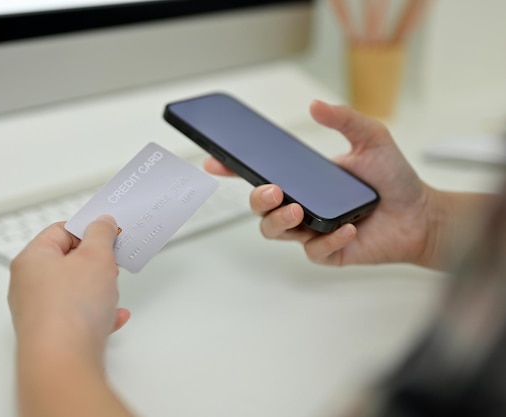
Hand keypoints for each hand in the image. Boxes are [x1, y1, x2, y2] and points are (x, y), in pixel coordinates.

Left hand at [8, 216, 129, 362]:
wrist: (62, 362)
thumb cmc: (71, 307)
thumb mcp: (96, 257)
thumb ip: (101, 234)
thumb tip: (101, 222)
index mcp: (32, 259)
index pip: (60, 231)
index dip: (87, 230)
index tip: (109, 235)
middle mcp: (29, 285)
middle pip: (67, 262)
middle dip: (95, 264)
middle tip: (112, 265)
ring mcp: (38, 312)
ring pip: (74, 291)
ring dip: (99, 290)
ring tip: (111, 295)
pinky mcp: (51, 335)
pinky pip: (78, 317)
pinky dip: (97, 314)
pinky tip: (115, 318)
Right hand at [205, 100, 439, 267]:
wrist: (420, 214)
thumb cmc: (393, 180)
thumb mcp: (371, 140)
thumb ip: (344, 120)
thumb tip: (315, 105)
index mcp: (303, 180)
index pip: (261, 174)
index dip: (234, 168)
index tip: (216, 160)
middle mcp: (301, 205)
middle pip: (259, 207)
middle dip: (257, 199)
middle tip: (272, 189)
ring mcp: (311, 230)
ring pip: (274, 231)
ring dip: (280, 221)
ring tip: (298, 211)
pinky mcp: (327, 252)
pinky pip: (314, 251)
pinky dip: (328, 240)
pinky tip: (347, 229)